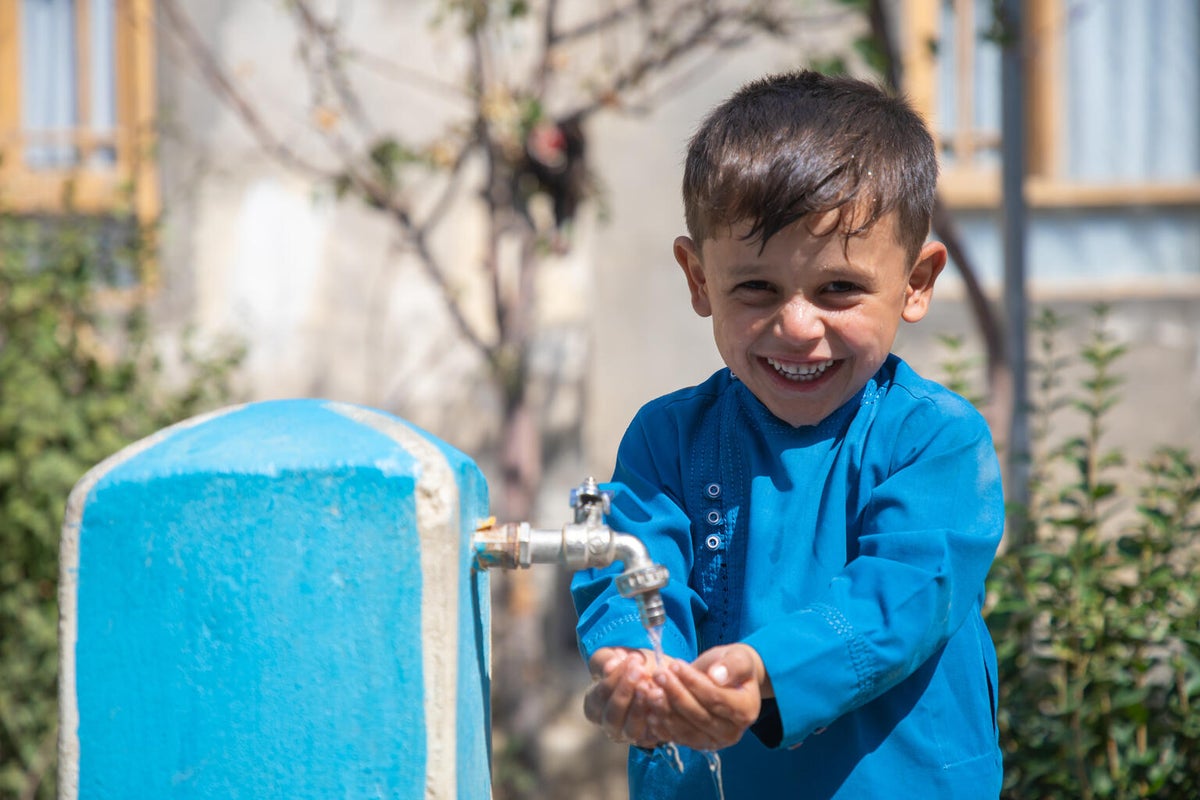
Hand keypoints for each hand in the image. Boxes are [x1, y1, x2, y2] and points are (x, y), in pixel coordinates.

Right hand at [582, 647, 663, 747]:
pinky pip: (651, 736)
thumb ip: (607, 658)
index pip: (599, 694)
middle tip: (641, 671)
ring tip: (650, 686)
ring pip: (630, 730)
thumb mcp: (616, 656)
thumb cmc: (633, 666)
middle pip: (612, 715)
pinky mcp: (648, 740)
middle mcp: (608, 724)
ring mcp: (628, 736)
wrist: (661, 677)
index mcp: (594, 704)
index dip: (615, 677)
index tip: (633, 659)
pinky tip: (662, 700)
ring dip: (639, 708)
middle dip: (626, 691)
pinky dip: (656, 720)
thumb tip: (610, 666)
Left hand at [646, 643, 767, 750]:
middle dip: (676, 694)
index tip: (675, 664)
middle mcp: (732, 732)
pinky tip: (648, 708)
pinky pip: (676, 738)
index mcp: (746, 711)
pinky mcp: (696, 744)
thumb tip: (717, 676)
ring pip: (685, 730)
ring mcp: (714, 742)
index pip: (716, 699)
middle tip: (659, 674)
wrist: (725, 679)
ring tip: (649, 689)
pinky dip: (660, 724)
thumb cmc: (731, 665)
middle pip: (699, 716)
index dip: (694, 683)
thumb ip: (732, 665)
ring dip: (664, 710)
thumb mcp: (738, 658)